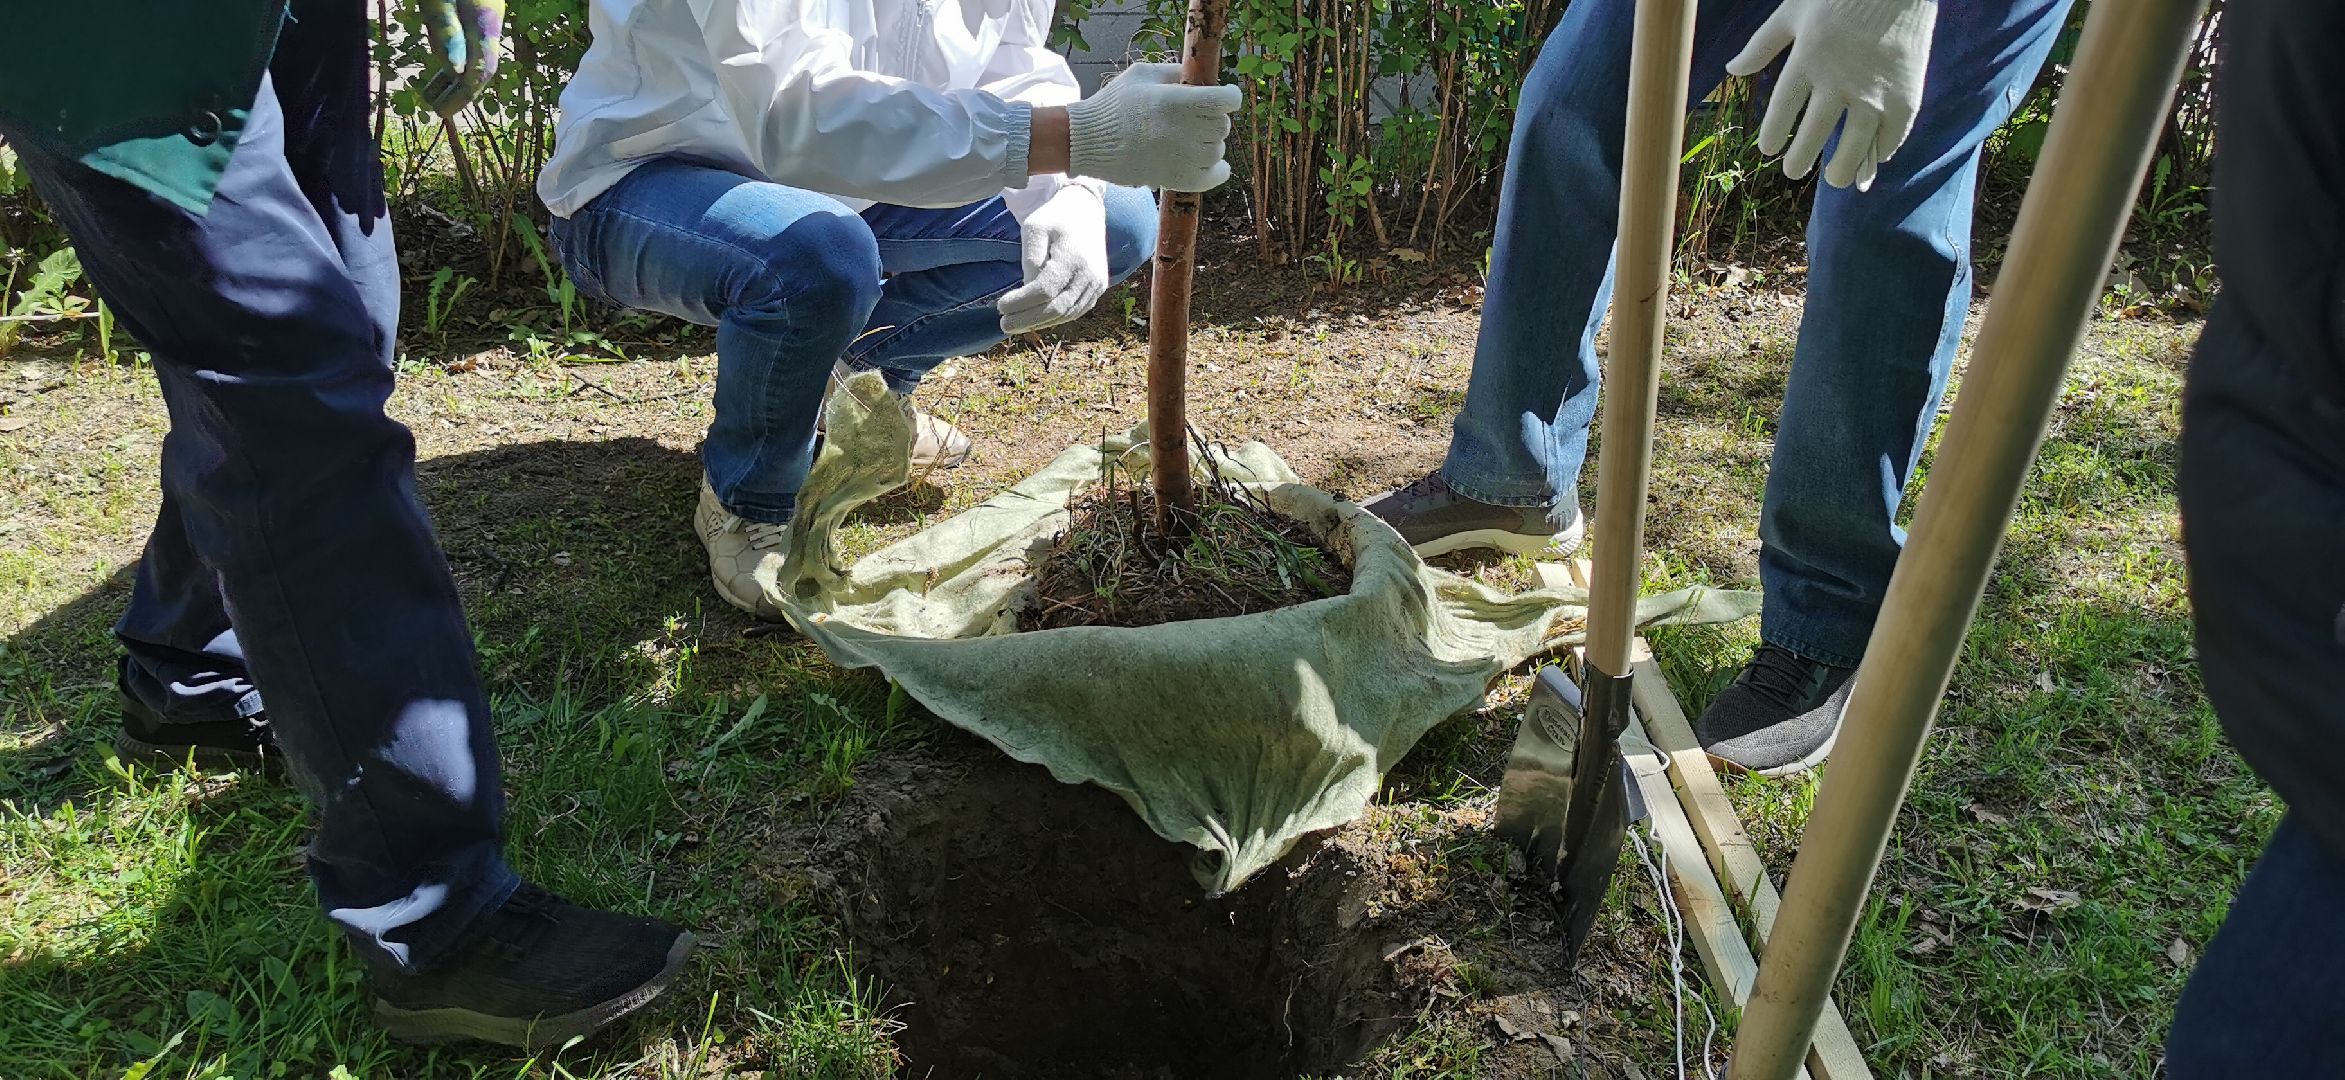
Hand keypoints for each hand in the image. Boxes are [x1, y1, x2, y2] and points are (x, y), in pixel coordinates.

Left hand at [416, 0, 505, 117]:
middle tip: (439, 111)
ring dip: (455, 78)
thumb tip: (456, 70)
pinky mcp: (476, 9)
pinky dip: (456, 59)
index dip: (463, 95)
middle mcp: (490, 21)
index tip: (442, 112)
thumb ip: (445, 28)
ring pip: (476, 55)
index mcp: (484, 21)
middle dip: (462, 92)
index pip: (481, 68)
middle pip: (482, 65)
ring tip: (432, 95)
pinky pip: (470, 42)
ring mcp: (485, 14)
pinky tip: (443, 68)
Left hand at [999, 184, 1109, 334]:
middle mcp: (1089, 275)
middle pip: (1057, 307)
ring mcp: (1096, 283)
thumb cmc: (1054, 218)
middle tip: (1004, 324)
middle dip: (1028, 319)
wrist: (1086, 210)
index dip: (1021, 302)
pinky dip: (1056, 318)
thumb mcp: (1034, 228)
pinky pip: (1076, 310)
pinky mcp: (1098, 288)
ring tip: (1017, 324)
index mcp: (1072, 257)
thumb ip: (1030, 259)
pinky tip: (1037, 319)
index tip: (1000, 306)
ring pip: (1067, 313)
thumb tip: (1027, 288)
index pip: (1044, 290)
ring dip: (1040, 323)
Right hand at [1062, 63, 1242, 191]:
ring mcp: (1182, 159)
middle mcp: (1183, 131)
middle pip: (1222, 125)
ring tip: (1188, 138)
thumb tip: (1199, 77)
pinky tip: (1206, 161)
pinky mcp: (1178, 180)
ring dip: (1209, 142)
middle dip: (1213, 118)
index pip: (1225, 101)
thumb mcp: (1142, 74)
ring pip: (1218, 150)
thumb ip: (1175, 73)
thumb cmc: (1114, 104)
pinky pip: (1216, 176)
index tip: (1224, 96)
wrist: (1088, 142)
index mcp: (1176, 102)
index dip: (1229, 96)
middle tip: (1195, 118)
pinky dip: (1217, 169)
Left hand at [1726, 0, 1935, 190]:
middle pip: (1812, 137)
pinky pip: (1891, 137)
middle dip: (1798, 161)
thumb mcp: (1794, 10)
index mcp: (1807, 59)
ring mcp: (1875, 92)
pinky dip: (1881, 150)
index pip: (1781, 113)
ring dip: (1841, 170)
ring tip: (1834, 177)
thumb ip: (1762, 44)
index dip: (1772, 136)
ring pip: (1853, 149)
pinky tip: (1872, 155)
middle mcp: (1839, 81)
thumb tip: (1732, 70)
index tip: (1769, 148)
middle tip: (1794, 170)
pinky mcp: (1907, 96)